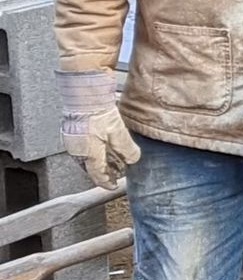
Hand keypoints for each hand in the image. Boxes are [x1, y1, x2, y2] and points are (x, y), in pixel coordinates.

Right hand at [58, 70, 140, 187]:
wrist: (83, 93)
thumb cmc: (97, 111)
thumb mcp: (118, 132)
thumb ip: (126, 148)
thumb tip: (133, 159)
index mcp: (87, 154)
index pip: (96, 174)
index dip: (106, 182)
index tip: (112, 185)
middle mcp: (78, 150)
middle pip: (91, 166)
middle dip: (105, 171)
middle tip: (116, 173)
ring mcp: (73, 140)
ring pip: (88, 157)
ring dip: (100, 160)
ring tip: (112, 160)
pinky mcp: (73, 131)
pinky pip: (85, 146)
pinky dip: (95, 150)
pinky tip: (103, 145)